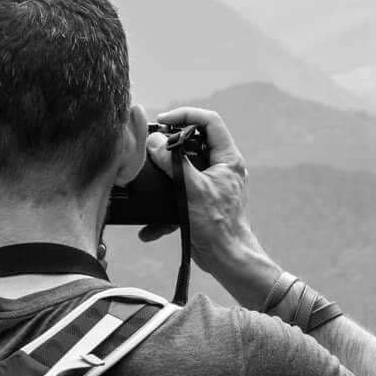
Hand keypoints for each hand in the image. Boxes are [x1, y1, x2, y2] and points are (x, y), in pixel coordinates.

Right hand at [140, 105, 281, 306]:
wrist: (227, 260)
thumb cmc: (219, 226)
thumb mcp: (193, 190)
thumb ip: (174, 163)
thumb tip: (156, 143)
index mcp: (227, 159)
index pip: (210, 121)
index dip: (186, 115)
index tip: (163, 120)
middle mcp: (221, 168)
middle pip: (193, 142)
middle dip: (169, 144)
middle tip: (150, 146)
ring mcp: (211, 186)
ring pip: (183, 169)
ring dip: (164, 176)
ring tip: (148, 178)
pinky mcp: (202, 203)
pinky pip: (180, 195)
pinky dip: (165, 207)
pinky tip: (150, 227)